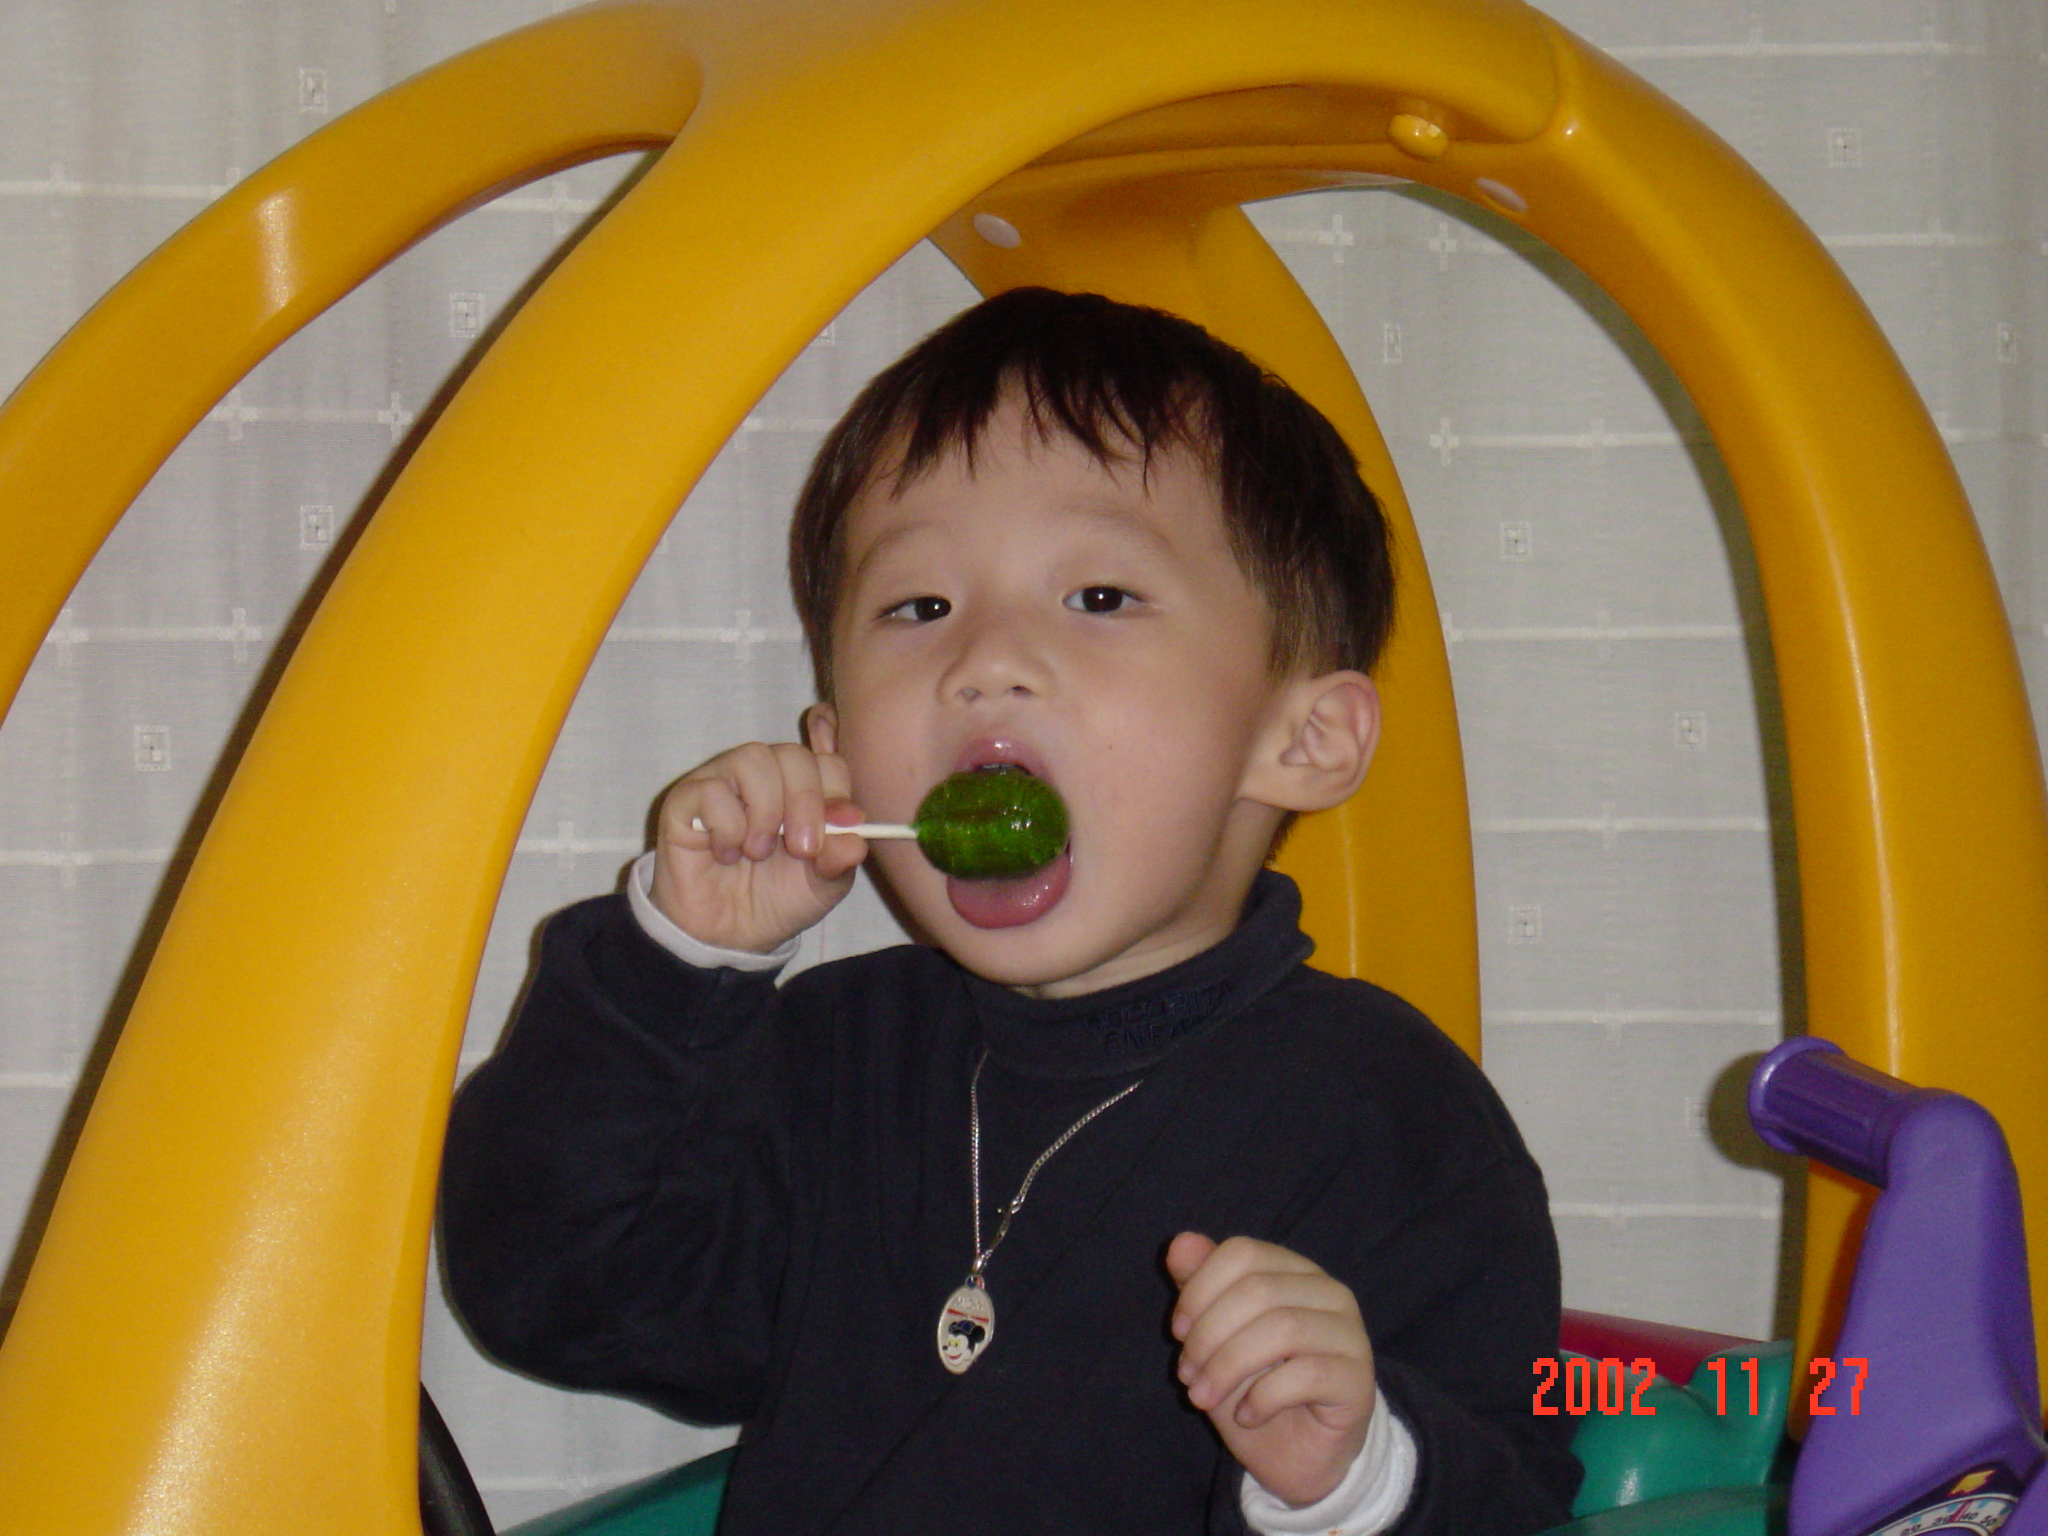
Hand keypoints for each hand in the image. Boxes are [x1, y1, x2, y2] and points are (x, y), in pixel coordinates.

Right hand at [649, 736, 867, 953]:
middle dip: (805, 801)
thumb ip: (841, 858)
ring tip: (758, 852)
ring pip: (752, 759)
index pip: (827, 762)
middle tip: (802, 849)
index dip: (836, 792)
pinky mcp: (685, 800)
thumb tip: (854, 832)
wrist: (728, 938)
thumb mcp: (823, 886)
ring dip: (765, 811)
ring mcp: (721, 782)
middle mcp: (762, 777)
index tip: (840, 828)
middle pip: (792, 755)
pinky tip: (726, 854)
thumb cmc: (775, 899)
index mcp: (800, 790)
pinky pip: (710, 789)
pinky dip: (727, 827)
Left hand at [1167, 1232, 1376, 1507]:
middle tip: (1187, 1375)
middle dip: (1208, 1336)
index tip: (1178, 1333)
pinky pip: (1306, 1374)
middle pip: (1258, 1290)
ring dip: (1227, 1367)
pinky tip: (1247, 1416)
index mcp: (1294, 1270)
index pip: (1243, 1253)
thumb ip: (1199, 1287)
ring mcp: (1349, 1334)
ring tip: (1204, 1397)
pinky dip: (1262, 1397)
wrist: (1294, 1456)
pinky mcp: (1357, 1380)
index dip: (1199, 1290)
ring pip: (1282, 1329)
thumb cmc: (1254, 1387)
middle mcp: (1329, 1292)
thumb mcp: (1214, 1337)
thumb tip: (1180, 1242)